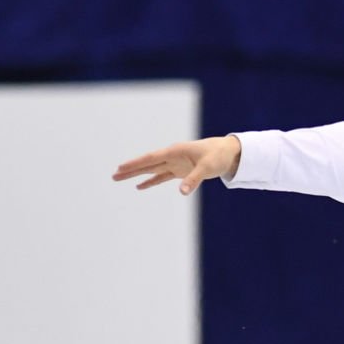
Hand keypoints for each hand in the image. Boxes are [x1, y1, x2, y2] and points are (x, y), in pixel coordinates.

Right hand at [112, 135, 240, 194]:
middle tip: (114, 175)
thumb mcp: (207, 167)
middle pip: (147, 164)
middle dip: (131, 170)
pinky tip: (140, 186)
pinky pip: (162, 176)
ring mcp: (176, 164)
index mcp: (175, 151)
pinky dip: (151, 181)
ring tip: (119, 178)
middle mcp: (172, 156)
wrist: (229, 152)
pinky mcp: (181, 171)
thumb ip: (194, 179)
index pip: (151, 158)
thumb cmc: (218, 156)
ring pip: (152, 170)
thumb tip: (182, 192)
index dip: (136, 163)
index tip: (121, 167)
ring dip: (137, 175)